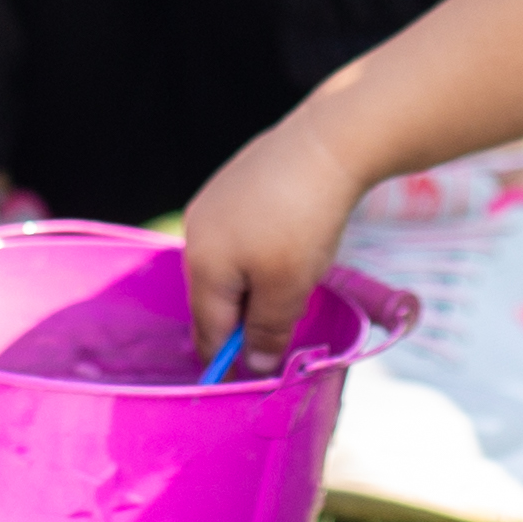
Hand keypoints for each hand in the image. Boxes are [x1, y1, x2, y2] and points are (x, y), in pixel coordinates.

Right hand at [179, 116, 370, 362]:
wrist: (326, 143)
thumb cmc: (303, 224)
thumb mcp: (288, 291)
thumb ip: (267, 333)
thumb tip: (254, 365)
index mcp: (202, 267)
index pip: (209, 330)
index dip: (228, 360)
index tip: (250, 378)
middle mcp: (195, 234)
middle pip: (214, 297)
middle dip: (241, 321)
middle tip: (275, 337)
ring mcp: (212, 203)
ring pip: (227, 265)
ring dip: (251, 287)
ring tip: (288, 289)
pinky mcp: (233, 182)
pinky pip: (238, 235)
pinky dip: (256, 254)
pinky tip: (286, 247)